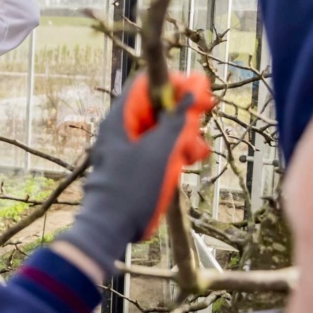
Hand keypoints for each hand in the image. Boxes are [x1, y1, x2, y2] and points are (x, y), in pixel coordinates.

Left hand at [56, 72, 213, 277]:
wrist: (110, 228)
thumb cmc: (131, 187)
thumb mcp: (160, 151)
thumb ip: (176, 121)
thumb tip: (189, 92)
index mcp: (119, 119)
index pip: (146, 85)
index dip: (173, 84)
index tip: (199, 92)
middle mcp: (120, 130)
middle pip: (156, 108)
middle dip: (182, 116)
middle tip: (201, 124)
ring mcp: (126, 149)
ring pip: (160, 131)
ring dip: (181, 138)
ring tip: (194, 154)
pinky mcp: (133, 166)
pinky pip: (156, 150)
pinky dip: (172, 153)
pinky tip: (188, 162)